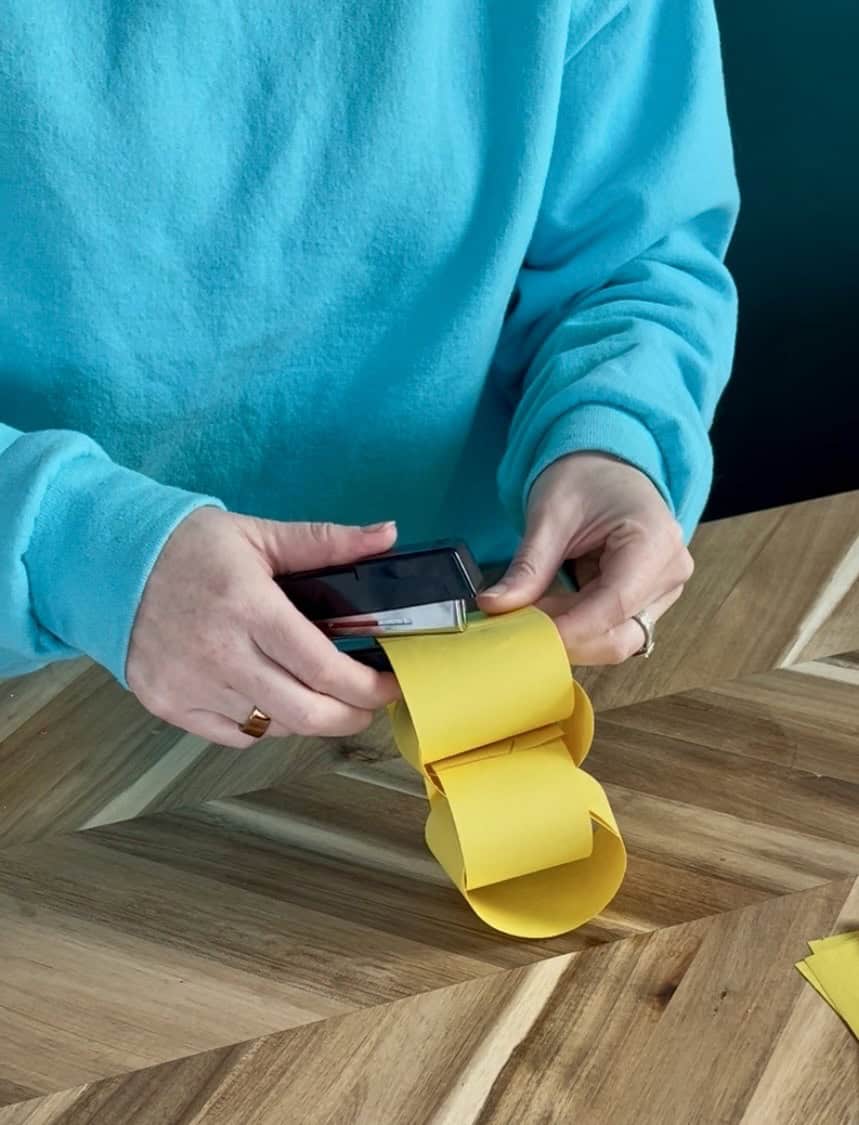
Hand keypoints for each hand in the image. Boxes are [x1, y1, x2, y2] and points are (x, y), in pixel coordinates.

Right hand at [127, 510, 400, 746]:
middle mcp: (219, 654)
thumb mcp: (259, 535)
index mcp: (248, 606)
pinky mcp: (167, 704)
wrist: (109, 563)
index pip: (323, 667)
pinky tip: (268, 695)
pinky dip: (262, 724)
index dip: (368, 687)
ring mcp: (190, 685)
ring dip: (308, 717)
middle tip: (367, 704)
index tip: (391, 684)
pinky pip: (235, 735)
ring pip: (273, 726)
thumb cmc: (188, 547)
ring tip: (317, 692)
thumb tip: (388, 534)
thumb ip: (326, 542)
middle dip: (350, 716)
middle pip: (305, 713)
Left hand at [478, 453, 692, 663]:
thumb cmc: (585, 478)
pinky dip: (577, 628)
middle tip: (520, 623)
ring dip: (571, 635)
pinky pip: (611, 630)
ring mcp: (663, 590)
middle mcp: (670, 572)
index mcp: (655, 541)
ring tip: (533, 610)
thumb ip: (528, 566)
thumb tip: (495, 606)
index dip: (569, 628)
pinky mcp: (648, 601)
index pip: (614, 605)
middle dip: (568, 637)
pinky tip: (551, 610)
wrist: (605, 465)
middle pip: (620, 635)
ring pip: (616, 640)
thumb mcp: (550, 516)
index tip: (525, 634)